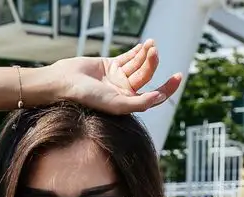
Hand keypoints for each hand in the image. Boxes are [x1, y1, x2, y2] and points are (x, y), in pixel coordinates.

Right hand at [48, 40, 182, 114]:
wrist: (65, 82)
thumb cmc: (88, 98)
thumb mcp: (116, 104)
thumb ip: (138, 103)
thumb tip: (159, 98)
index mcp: (127, 104)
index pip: (153, 97)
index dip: (167, 88)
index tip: (178, 77)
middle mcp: (123, 92)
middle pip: (146, 76)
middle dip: (152, 63)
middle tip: (154, 51)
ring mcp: (117, 78)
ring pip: (138, 65)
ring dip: (146, 54)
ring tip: (150, 45)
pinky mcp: (110, 65)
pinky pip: (128, 57)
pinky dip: (137, 51)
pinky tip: (144, 45)